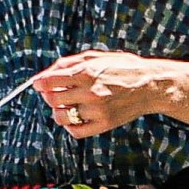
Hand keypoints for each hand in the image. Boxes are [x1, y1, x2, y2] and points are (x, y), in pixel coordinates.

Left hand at [32, 51, 170, 137]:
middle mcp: (90, 92)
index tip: (38, 84)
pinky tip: (75, 118)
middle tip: (53, 94)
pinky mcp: (104, 124)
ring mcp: (97, 110)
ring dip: (58, 112)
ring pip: (62, 117)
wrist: (150, 85)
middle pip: (53, 99)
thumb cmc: (122, 68)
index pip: (50, 81)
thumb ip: (69, 63)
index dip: (39, 83)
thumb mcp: (96, 57)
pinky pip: (76, 131)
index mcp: (86, 72)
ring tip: (65, 107)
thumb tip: (45, 74)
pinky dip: (70, 126)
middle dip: (48, 96)